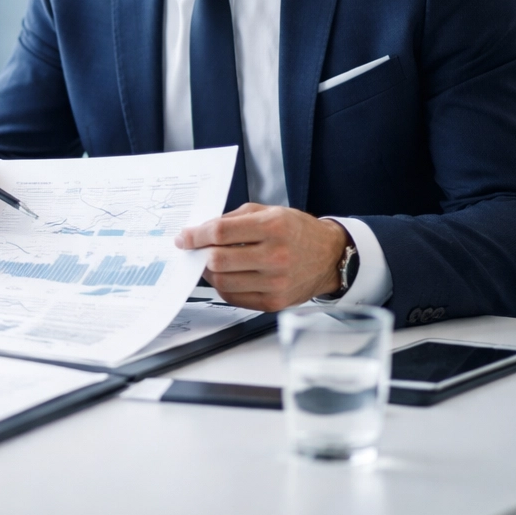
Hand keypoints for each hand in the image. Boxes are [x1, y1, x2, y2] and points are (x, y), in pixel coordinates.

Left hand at [174, 204, 347, 310]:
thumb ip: (233, 219)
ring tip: (213, 263)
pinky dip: (224, 286)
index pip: (220, 233)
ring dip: (210, 272)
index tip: (184, 237)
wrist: (330, 257)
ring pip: (222, 282)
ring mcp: (275, 283)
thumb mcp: (268, 212)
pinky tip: (229, 275)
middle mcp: (275, 256)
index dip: (195, 235)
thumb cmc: (296, 231)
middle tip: (197, 250)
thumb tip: (200, 231)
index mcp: (273, 227)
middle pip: (218, 260)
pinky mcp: (274, 303)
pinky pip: (233, 298)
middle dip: (200, 255)